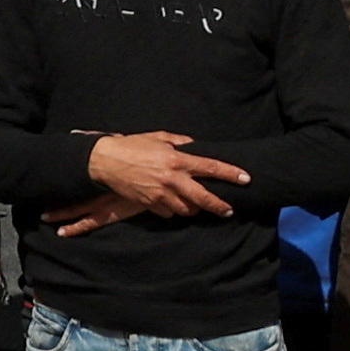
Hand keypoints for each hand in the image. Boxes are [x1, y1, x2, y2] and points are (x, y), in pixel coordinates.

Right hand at [78, 131, 248, 219]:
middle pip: (203, 198)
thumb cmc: (132, 146)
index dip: (230, 174)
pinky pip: (168, 213)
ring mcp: (160, 194)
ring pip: (186, 210)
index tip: (245, 179)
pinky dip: (173, 210)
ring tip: (196, 204)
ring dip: (194, 208)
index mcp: (176, 159)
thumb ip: (180, 142)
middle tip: (229, 210)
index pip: (210, 167)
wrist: (104, 161)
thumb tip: (195, 146)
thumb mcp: (159, 137)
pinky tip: (172, 203)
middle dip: (219, 206)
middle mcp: (171, 179)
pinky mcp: (149, 204)